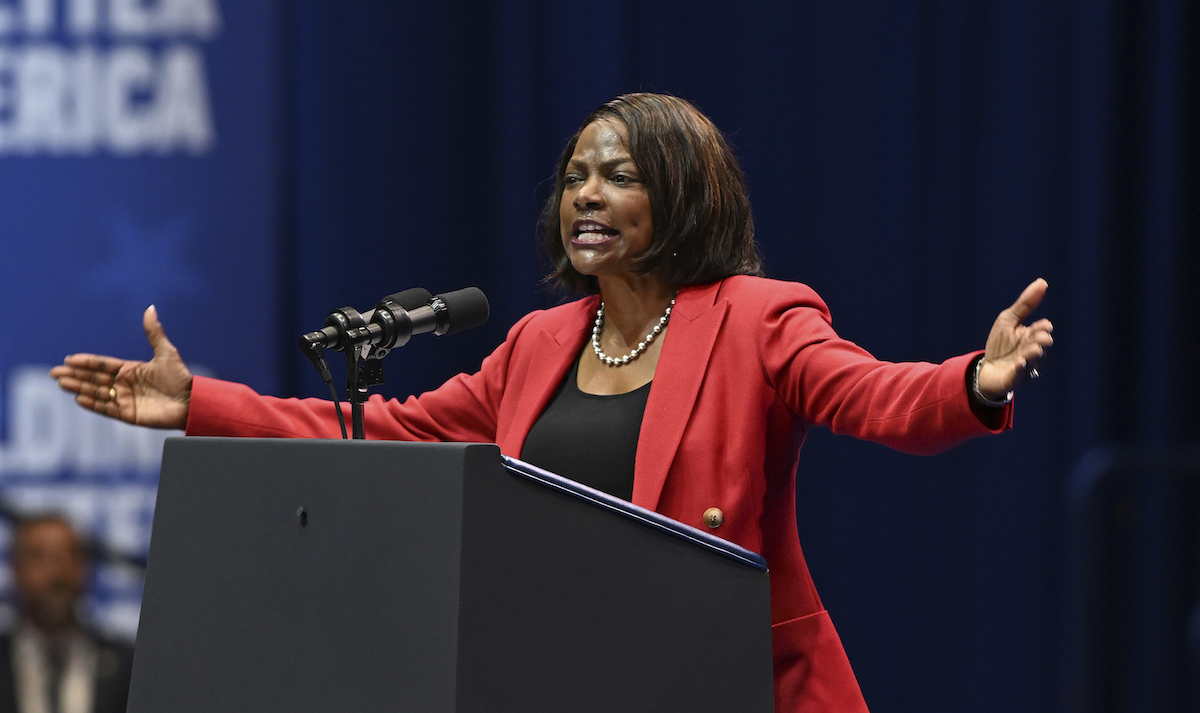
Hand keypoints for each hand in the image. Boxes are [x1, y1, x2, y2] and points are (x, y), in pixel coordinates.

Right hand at [50, 306, 192, 428]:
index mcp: (131, 370)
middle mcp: (125, 384)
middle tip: (54, 372)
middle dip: (75, 375)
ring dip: (79, 387)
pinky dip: (93, 404)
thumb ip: (154, 332)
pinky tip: (78, 398)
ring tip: (62, 383)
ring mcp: (126, 400)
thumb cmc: (180, 377)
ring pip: (97, 393)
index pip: (103, 365)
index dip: (86, 362)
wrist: (192, 401)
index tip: (69, 358)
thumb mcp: (166, 352)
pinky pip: (107, 409)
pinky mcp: (129, 415)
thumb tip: (150, 307)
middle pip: (95, 379)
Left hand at [978, 278, 1054, 398]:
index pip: (1041, 330)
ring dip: (1032, 354)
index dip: (1043, 328)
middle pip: (1040, 345)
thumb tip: (1042, 282)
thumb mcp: (1009, 319)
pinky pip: (1020, 374)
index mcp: (1032, 336)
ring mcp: (1026, 366)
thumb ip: (1025, 304)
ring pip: (1033, 361)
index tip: (1043, 325)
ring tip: (1032, 349)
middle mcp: (1032, 352)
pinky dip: (1021, 369)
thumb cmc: (1001, 344)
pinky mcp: (1015, 379)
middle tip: (1041, 337)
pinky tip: (1020, 363)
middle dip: (1040, 341)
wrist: (987, 369)